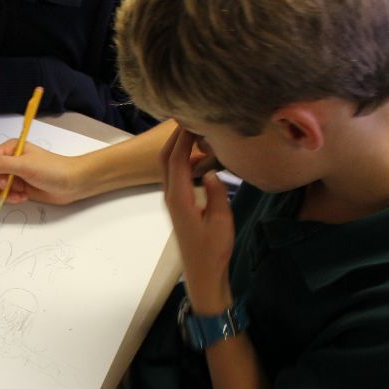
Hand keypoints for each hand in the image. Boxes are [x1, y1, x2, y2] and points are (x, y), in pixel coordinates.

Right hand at [0, 140, 81, 205]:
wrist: (73, 183)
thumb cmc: (52, 170)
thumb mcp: (25, 166)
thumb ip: (1, 165)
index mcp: (10, 149)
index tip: (1, 182)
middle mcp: (10, 160)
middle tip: (8, 190)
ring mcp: (15, 174)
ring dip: (5, 193)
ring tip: (20, 195)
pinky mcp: (20, 186)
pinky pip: (6, 193)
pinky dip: (11, 197)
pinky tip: (23, 197)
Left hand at [161, 128, 234, 313]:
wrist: (202, 273)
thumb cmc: (213, 250)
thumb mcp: (221, 221)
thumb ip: (216, 195)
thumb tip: (212, 172)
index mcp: (179, 197)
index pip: (176, 159)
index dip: (182, 137)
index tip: (191, 117)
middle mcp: (170, 196)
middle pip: (166, 158)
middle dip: (175, 135)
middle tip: (189, 115)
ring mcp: (172, 200)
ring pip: (168, 166)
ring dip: (177, 146)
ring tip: (194, 128)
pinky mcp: (177, 204)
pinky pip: (175, 174)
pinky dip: (182, 158)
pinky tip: (197, 153)